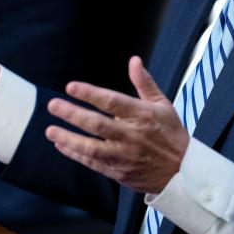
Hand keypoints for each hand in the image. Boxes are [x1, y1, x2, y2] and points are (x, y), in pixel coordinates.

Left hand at [46, 56, 188, 193]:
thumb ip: (144, 83)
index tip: (71, 87)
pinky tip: (61, 145)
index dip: (90, 93)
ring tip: (50, 130)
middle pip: (97, 124)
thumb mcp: (163, 105)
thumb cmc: (171, 134)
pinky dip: (75, 154)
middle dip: (72, 114)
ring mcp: (124, 156)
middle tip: (53, 105)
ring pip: (91, 147)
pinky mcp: (119, 172)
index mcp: (142, 115)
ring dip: (68, 138)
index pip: (112, 102)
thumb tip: (134, 60)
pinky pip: (92, 163)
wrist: (183, 172)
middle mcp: (132, 136)